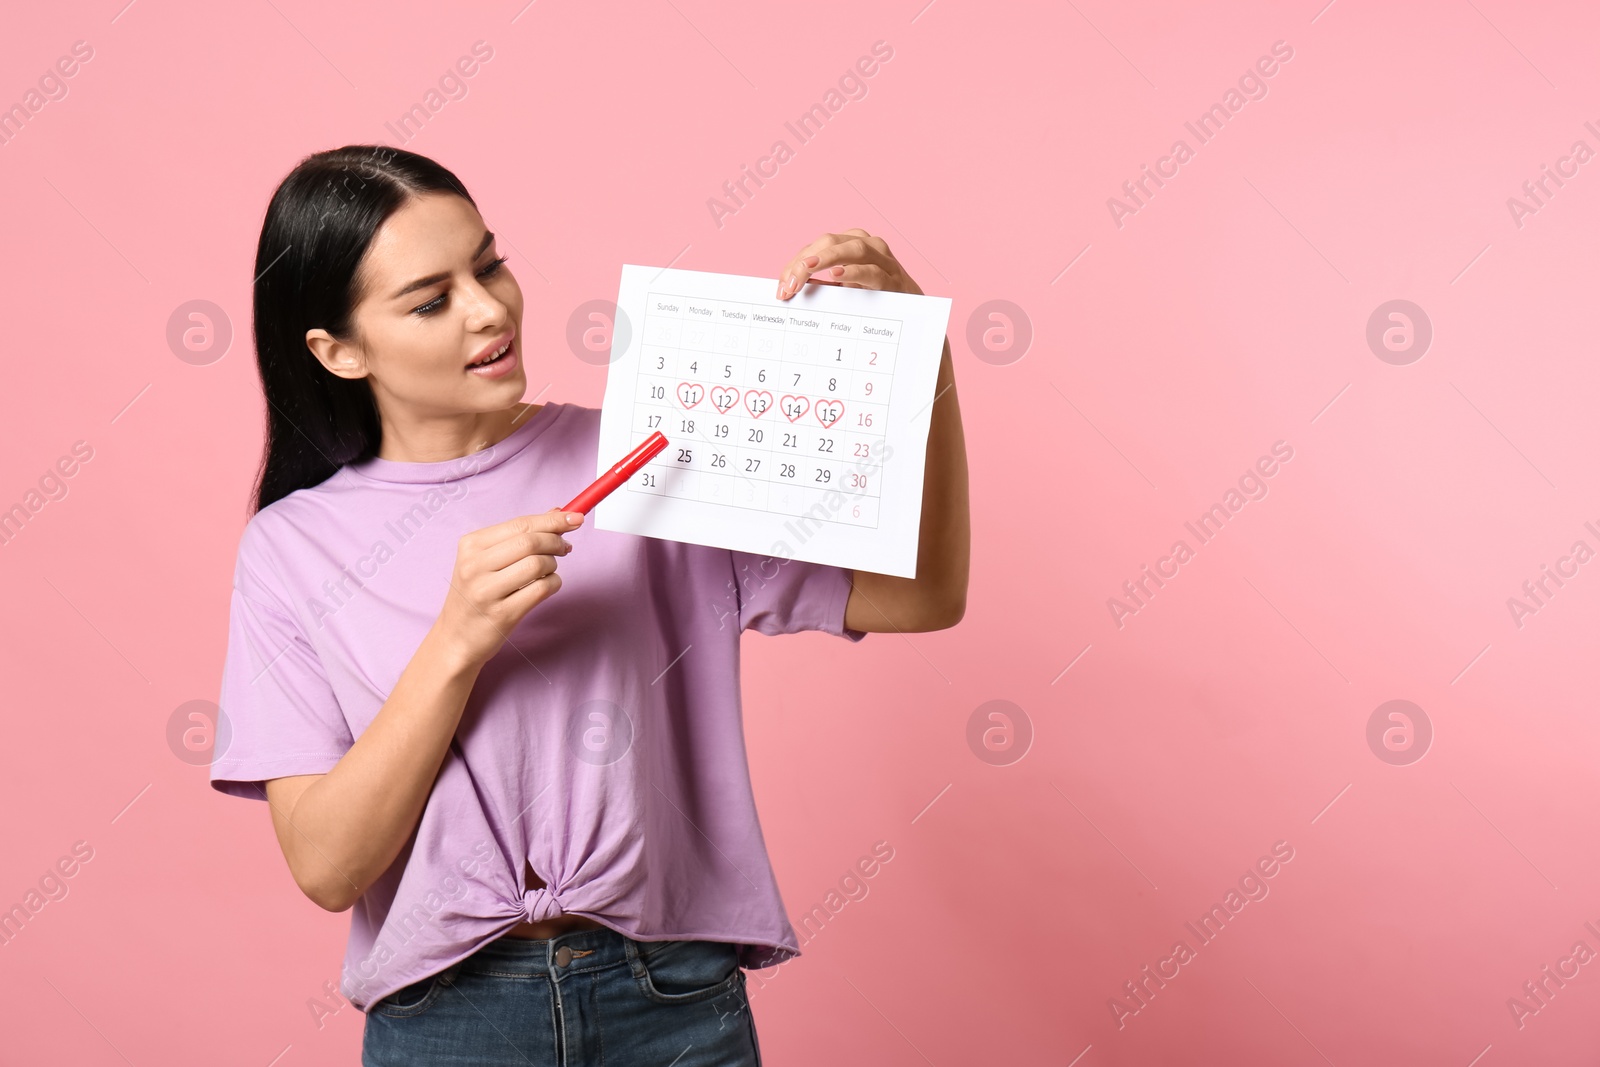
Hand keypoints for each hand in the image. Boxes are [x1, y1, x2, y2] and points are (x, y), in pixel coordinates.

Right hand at [434, 507, 582, 667]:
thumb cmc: (477, 594)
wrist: (456, 638)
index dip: (552, 520)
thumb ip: (520, 536)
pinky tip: (547, 586)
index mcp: (470, 545)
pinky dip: (553, 584)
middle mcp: (474, 566)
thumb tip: (558, 512)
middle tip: (566, 547)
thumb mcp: (487, 561)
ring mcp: (486, 591)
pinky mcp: (502, 614)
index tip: (576, 518)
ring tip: (548, 571)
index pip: (520, 524)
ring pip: (538, 564)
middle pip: (530, 542)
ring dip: (553, 566)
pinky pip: (542, 589)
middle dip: (556, 541)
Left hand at [774, 229, 923, 299]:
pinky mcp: (893, 278)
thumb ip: (819, 284)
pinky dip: (852, 271)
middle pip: (829, 242)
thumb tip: (787, 290)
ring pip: (852, 249)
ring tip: (806, 269)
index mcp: (850, 242)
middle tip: (788, 285)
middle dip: (804, 263)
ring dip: (826, 258)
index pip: (815, 247)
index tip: (780, 289)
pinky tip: (836, 275)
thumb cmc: (872, 295)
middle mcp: (866, 244)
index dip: (794, 265)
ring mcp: (882, 259)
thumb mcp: (842, 288)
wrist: (912, 309)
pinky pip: (872, 271)